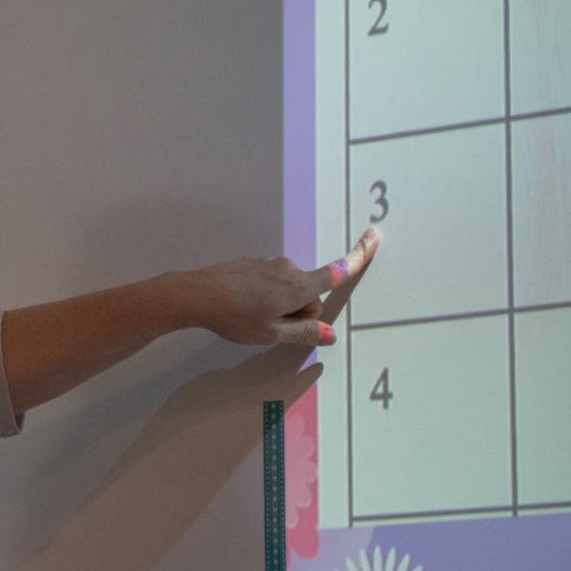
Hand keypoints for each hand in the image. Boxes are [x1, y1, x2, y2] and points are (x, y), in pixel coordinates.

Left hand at [183, 227, 379, 346]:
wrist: (195, 294)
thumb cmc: (235, 316)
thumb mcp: (272, 334)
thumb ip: (304, 333)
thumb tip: (330, 334)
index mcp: (298, 286)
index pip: (336, 272)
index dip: (359, 256)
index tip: (375, 235)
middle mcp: (288, 269)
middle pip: (309, 294)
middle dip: (299, 311)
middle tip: (270, 324)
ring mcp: (269, 264)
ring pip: (289, 289)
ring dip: (280, 305)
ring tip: (251, 316)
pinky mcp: (254, 264)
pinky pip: (271, 283)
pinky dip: (265, 296)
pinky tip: (242, 305)